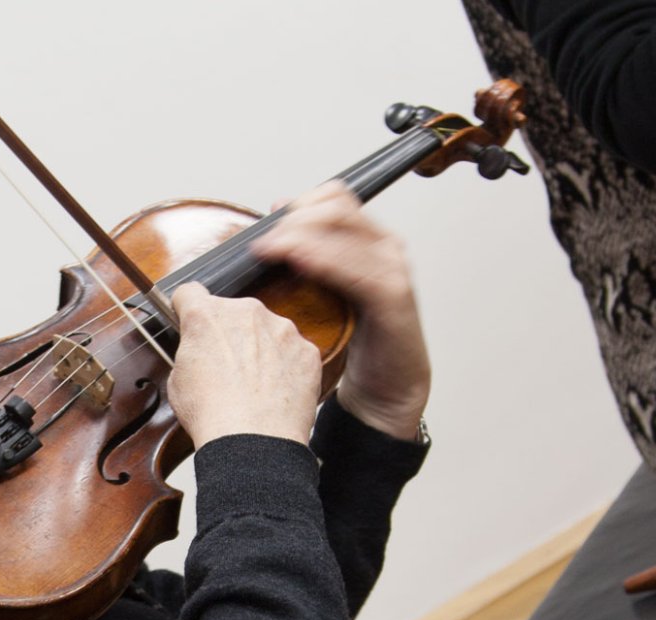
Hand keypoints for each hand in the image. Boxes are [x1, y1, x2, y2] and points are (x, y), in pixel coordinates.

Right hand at [167, 282, 322, 446]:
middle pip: (233, 312)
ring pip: (266, 330)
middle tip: (225, 366)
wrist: (253, 442)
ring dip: (259, 347)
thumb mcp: (177, 379)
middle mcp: (246, 312)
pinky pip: (293, 350)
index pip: (190, 293)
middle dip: (229, 332)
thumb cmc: (212, 415)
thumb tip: (197, 350)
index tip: (189, 318)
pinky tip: (275, 391)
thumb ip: (190, 351)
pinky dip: (285, 366)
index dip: (186, 308)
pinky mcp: (306, 350)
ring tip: (253, 384)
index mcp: (207, 316)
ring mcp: (281, 329)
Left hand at [249, 181, 429, 441]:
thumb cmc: (354, 342)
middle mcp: (385, 246)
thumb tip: (275, 220)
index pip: (333, 197)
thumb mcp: (326, 293)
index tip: (265, 223)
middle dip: (293, 219)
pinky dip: (324, 261)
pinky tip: (298, 265)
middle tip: (261, 241)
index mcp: (370, 240)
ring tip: (268, 250)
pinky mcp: (394, 297)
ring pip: (344, 229)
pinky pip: (358, 270)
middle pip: (336, 207)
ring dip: (300, 236)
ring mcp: (393, 268)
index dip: (297, 204)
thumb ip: (308, 258)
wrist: (387, 387)